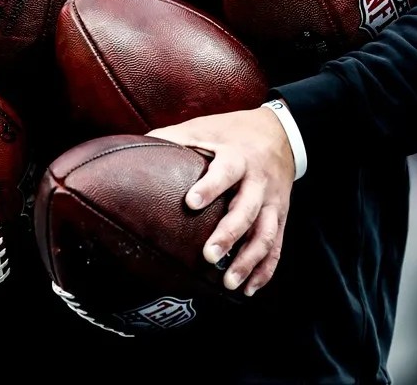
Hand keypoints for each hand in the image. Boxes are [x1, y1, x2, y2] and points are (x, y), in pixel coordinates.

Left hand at [146, 106, 294, 296]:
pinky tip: (249, 289)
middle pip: (247, 210)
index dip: (210, 186)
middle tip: (208, 257)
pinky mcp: (280, 217)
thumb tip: (134, 145)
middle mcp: (258, 181)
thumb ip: (173, 137)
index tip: (190, 202)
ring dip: (248, 261)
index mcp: (238, 157)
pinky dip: (265, 270)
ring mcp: (272, 202)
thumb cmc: (233, 132)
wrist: (281, 133)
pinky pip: (276, 246)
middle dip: (229, 234)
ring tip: (229, 283)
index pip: (226, 172)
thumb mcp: (204, 127)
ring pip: (265, 234)